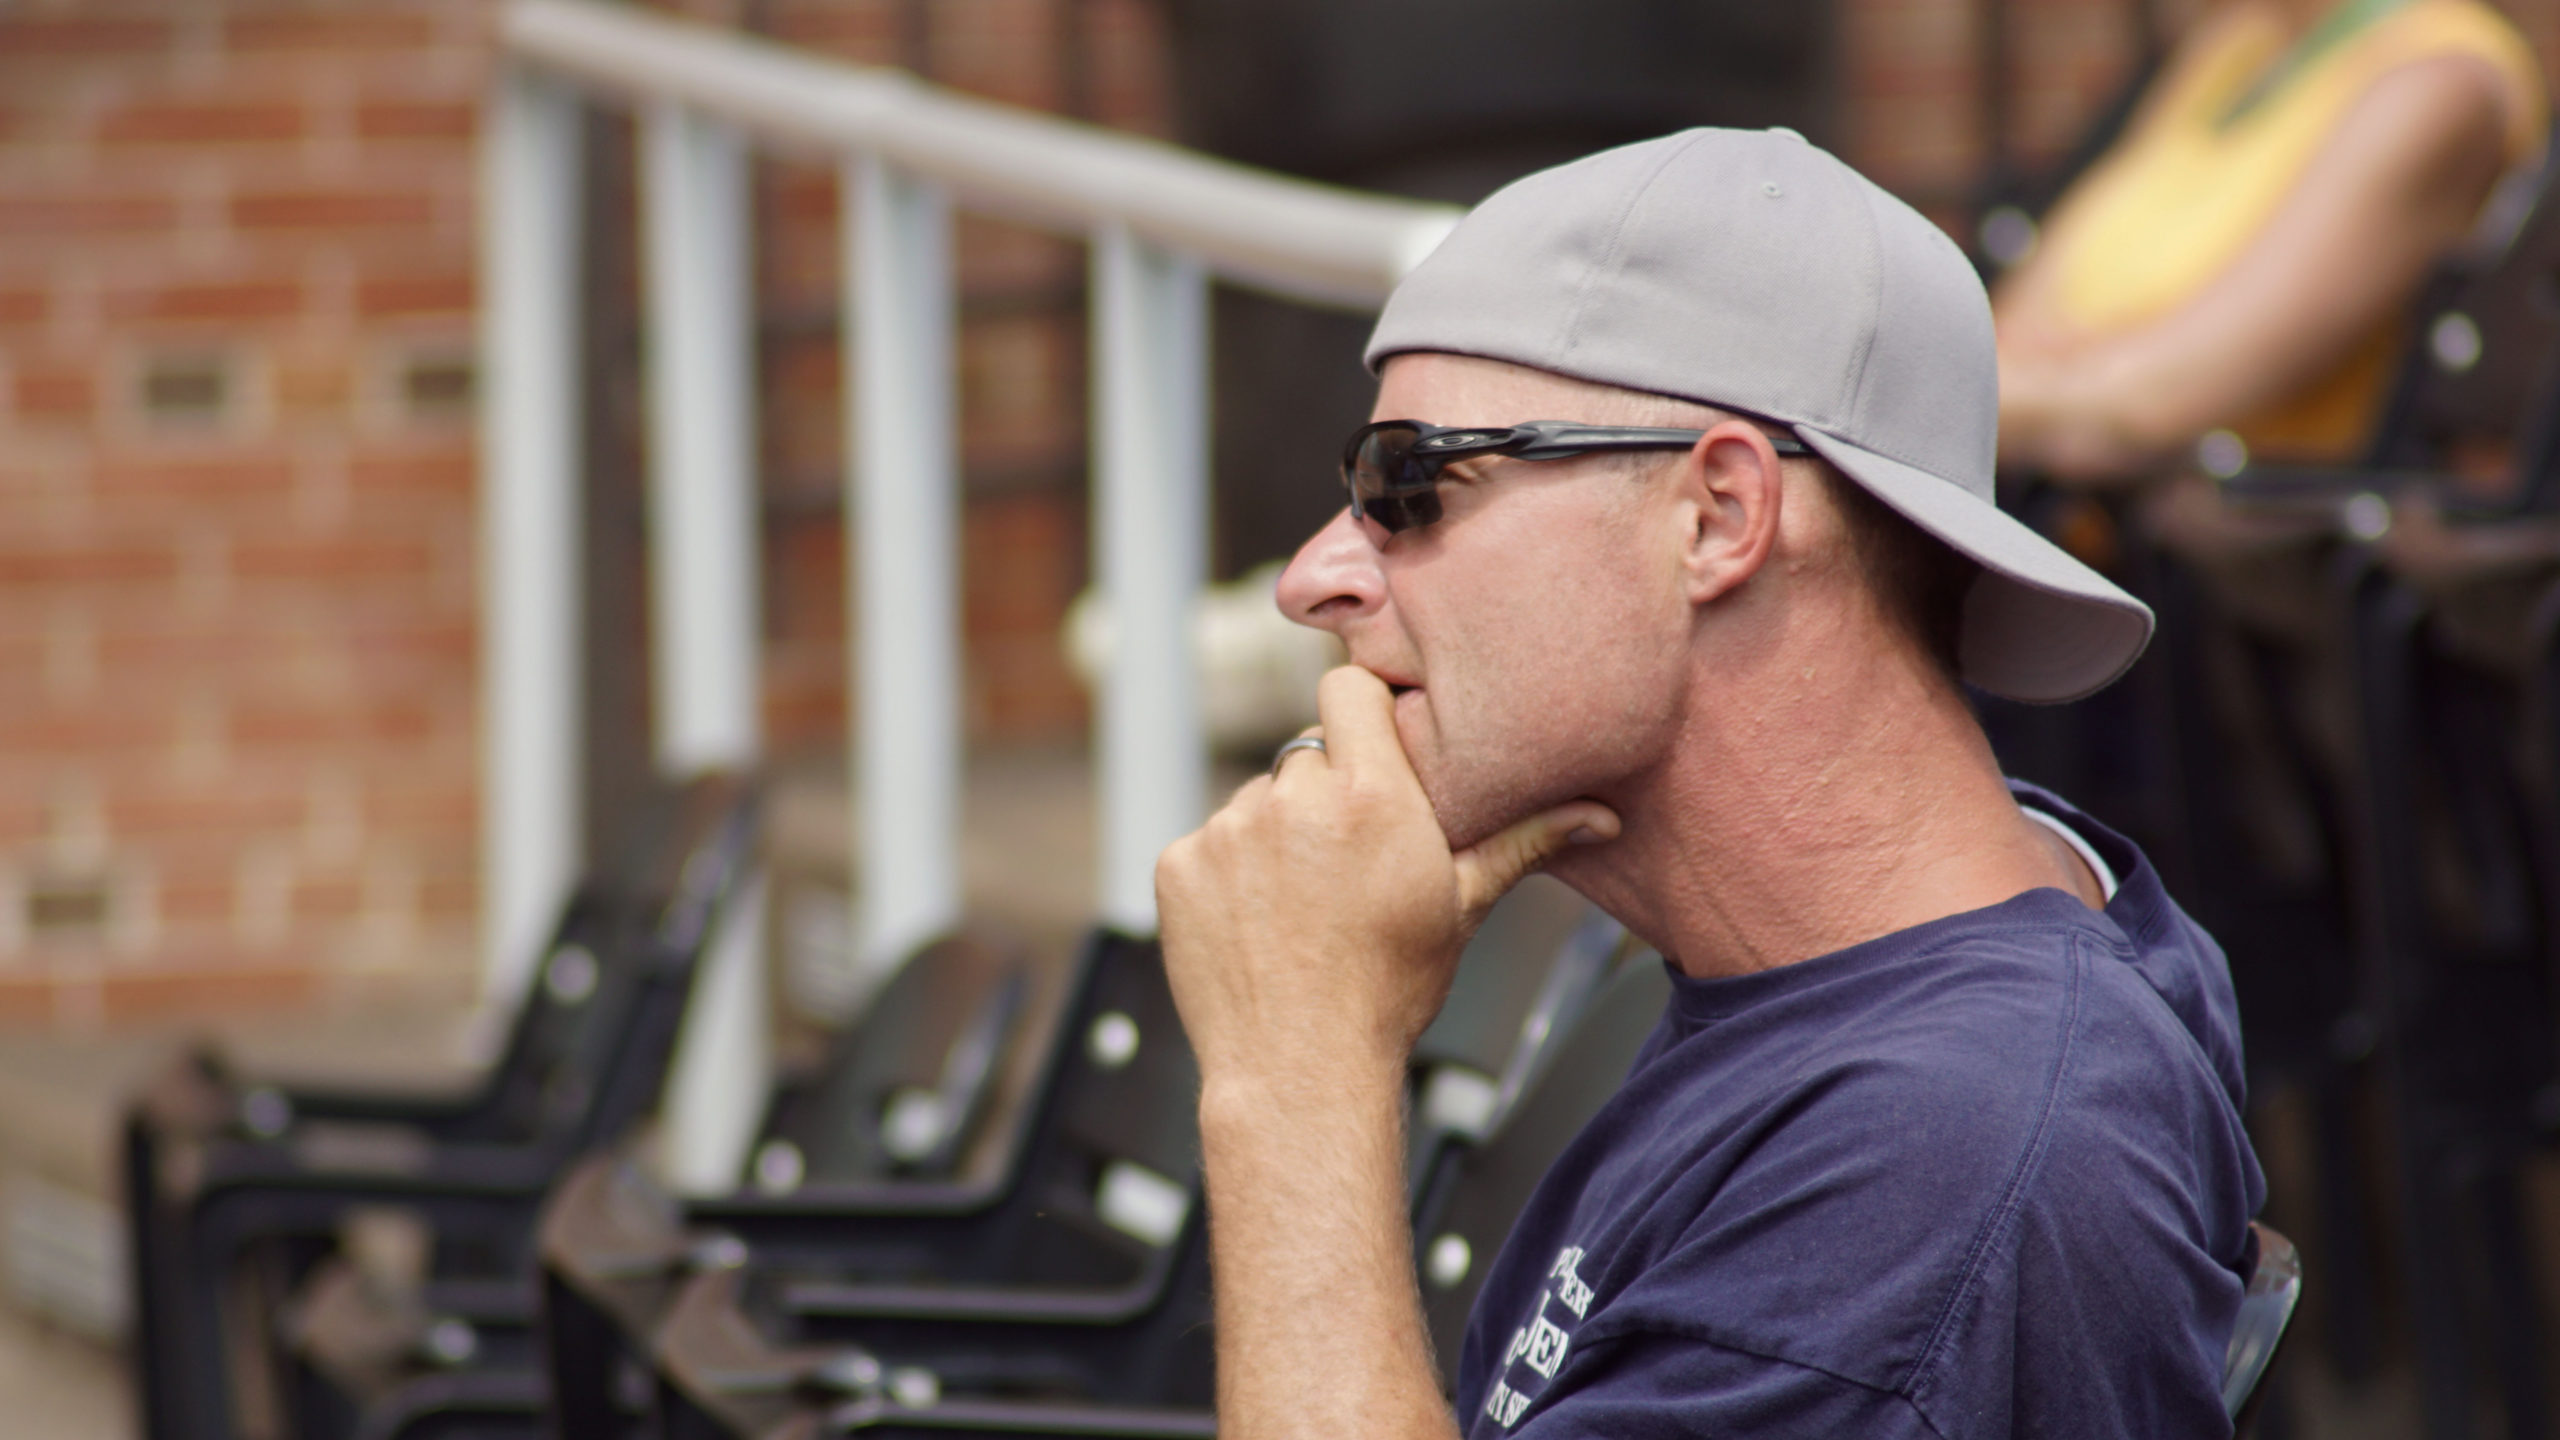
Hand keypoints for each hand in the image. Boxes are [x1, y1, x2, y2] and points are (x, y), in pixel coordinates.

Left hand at [1155, 666, 1619, 1096]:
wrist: (1299, 1068)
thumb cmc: (1389, 991)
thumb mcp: (1461, 908)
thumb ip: (1522, 842)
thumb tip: (1601, 816)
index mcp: (1371, 795)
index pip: (1349, 688)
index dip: (1361, 712)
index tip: (1373, 749)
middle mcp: (1294, 798)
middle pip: (1306, 754)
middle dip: (1325, 792)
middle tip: (1345, 859)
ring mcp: (1228, 830)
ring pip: (1257, 801)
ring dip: (1275, 835)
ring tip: (1301, 905)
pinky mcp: (1179, 864)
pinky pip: (1208, 843)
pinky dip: (1227, 874)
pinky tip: (1257, 923)